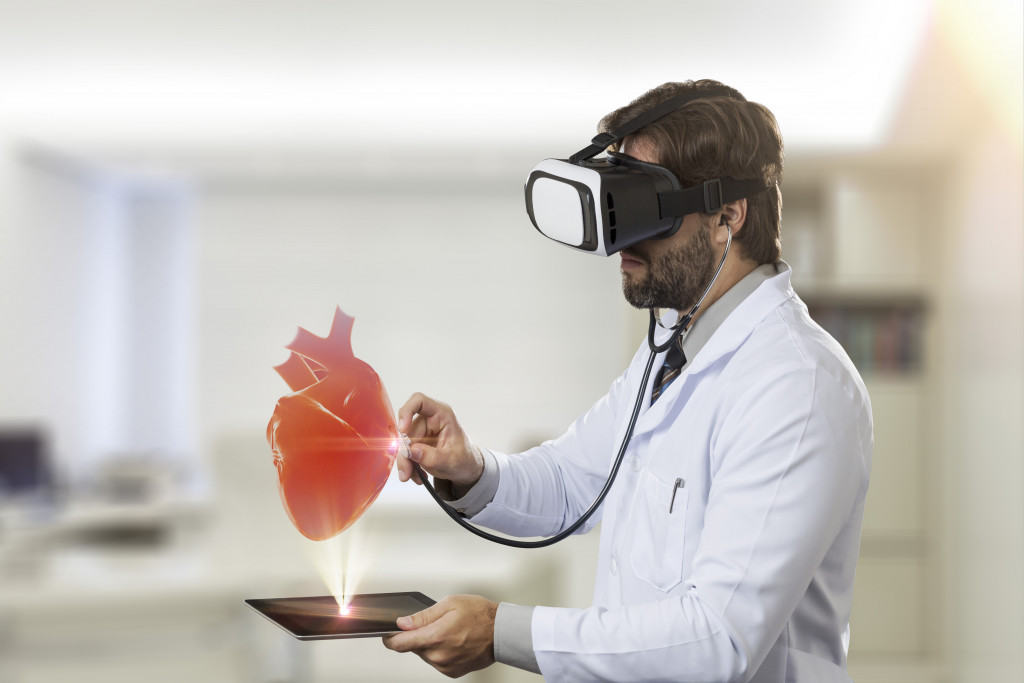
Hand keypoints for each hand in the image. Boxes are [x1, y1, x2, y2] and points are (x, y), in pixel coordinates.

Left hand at [382, 594, 497, 677]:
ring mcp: (445, 666)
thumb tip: (403, 623)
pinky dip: (440, 652)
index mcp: (434, 637)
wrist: (502, 632)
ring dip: (430, 644)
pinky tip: (453, 642)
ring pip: (425, 655)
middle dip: (418, 636)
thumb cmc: (480, 615)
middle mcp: (438, 655)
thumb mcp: (449, 604)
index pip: (399, 644)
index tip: (387, 634)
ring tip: (448, 631)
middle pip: (413, 648)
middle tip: (435, 624)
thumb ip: (423, 616)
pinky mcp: (452, 672)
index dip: (390, 638)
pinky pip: (437, 661)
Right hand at [397, 393, 483, 489]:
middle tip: (407, 472)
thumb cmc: (464, 459)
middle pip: (407, 430)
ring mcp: (422, 431)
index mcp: (442, 415)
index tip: (403, 429)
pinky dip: (408, 465)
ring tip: (413, 476)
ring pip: (403, 444)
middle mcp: (430, 420)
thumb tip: (410, 452)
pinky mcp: (417, 443)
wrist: (467, 468)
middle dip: (405, 453)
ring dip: (406, 462)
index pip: (419, 401)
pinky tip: (417, 475)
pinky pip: (405, 452)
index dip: (407, 411)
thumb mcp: (450, 460)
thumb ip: (431, 456)